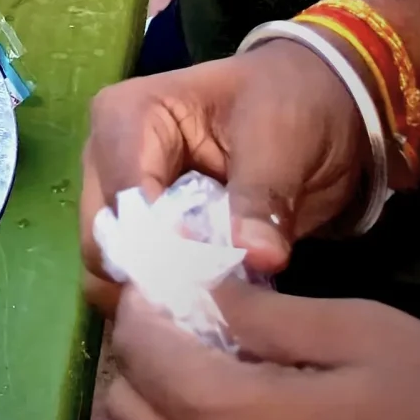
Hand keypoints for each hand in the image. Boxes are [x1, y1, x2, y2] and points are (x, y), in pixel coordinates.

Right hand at [79, 43, 369, 304]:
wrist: (317, 113)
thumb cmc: (291, 107)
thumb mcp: (283, 141)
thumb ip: (262, 199)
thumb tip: (260, 258)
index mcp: (125, 117)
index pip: (124, 194)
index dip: (163, 241)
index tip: (215, 273)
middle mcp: (106, 159)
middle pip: (102, 237)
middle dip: (152, 277)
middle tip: (214, 303)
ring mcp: (119, 200)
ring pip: (107, 268)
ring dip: (155, 298)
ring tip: (213, 311)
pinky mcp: (142, 235)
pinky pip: (133, 283)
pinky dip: (166, 305)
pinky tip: (210, 312)